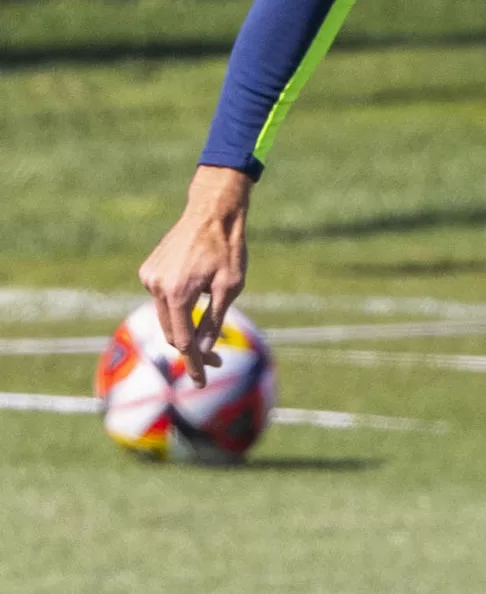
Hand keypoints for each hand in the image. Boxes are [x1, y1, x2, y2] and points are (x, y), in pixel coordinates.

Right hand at [137, 165, 251, 385]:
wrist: (212, 212)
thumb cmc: (228, 248)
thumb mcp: (230, 287)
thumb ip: (213, 320)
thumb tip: (202, 349)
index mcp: (177, 293)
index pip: (183, 340)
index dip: (194, 362)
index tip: (201, 381)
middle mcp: (156, 286)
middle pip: (172, 332)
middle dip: (192, 349)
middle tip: (217, 359)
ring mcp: (149, 277)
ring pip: (167, 316)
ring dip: (185, 327)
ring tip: (211, 330)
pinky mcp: (149, 270)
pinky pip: (163, 298)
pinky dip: (178, 307)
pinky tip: (197, 296)